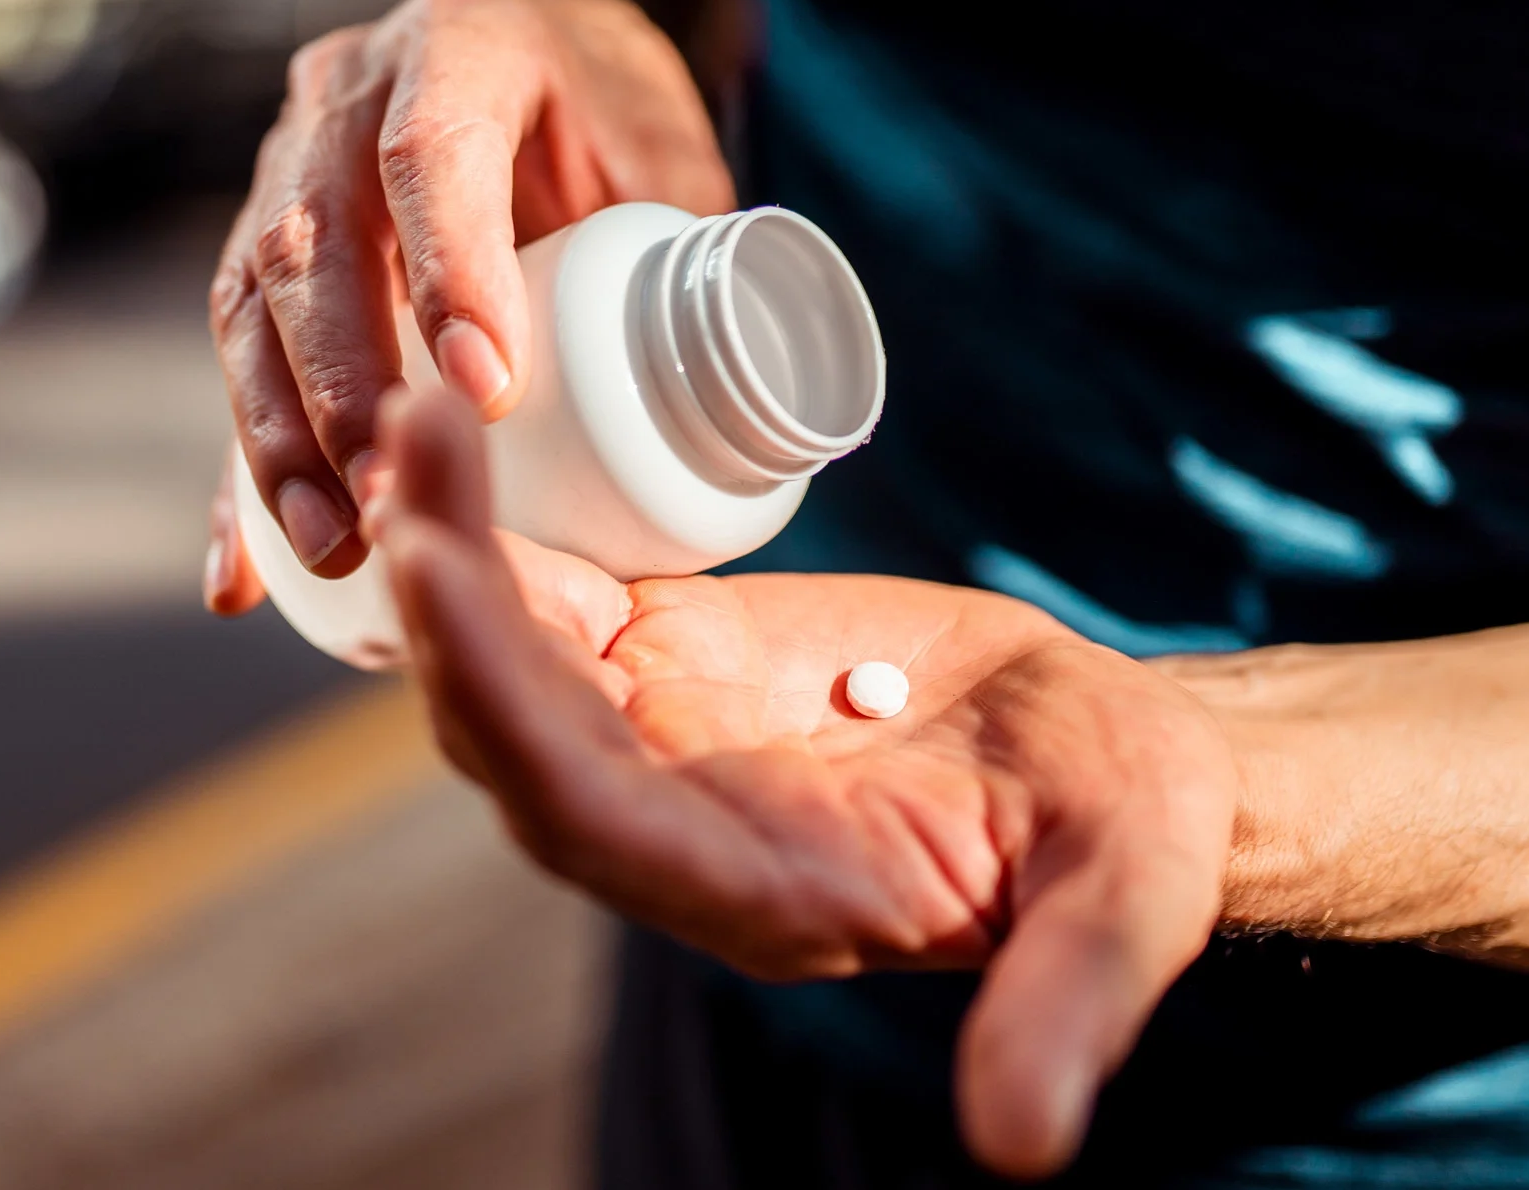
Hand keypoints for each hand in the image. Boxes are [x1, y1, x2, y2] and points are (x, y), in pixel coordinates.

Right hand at [204, 0, 732, 610]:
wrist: (536, 65)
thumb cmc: (610, 119)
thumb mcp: (667, 151)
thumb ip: (688, 250)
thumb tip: (730, 396)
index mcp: (458, 45)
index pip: (430, 151)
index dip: (449, 269)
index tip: (488, 393)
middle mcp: (344, 98)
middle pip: (311, 241)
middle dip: (340, 385)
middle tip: (391, 495)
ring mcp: (283, 172)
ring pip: (248, 306)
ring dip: (280, 440)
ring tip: (333, 547)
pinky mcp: (258, 258)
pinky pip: (237, 370)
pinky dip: (239, 478)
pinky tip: (243, 575)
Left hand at [370, 389, 1237, 1178]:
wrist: (1097, 754)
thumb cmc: (1119, 831)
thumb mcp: (1119, 904)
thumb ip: (1066, 1007)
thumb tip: (1025, 1150)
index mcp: (755, 896)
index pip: (590, 818)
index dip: (510, 708)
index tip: (444, 580)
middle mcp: (673, 828)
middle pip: (512, 731)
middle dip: (449, 606)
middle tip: (409, 449)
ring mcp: (656, 740)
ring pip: (509, 658)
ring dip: (452, 548)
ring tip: (419, 412)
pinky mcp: (666, 662)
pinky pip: (553, 600)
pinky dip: (500, 528)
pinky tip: (454, 432)